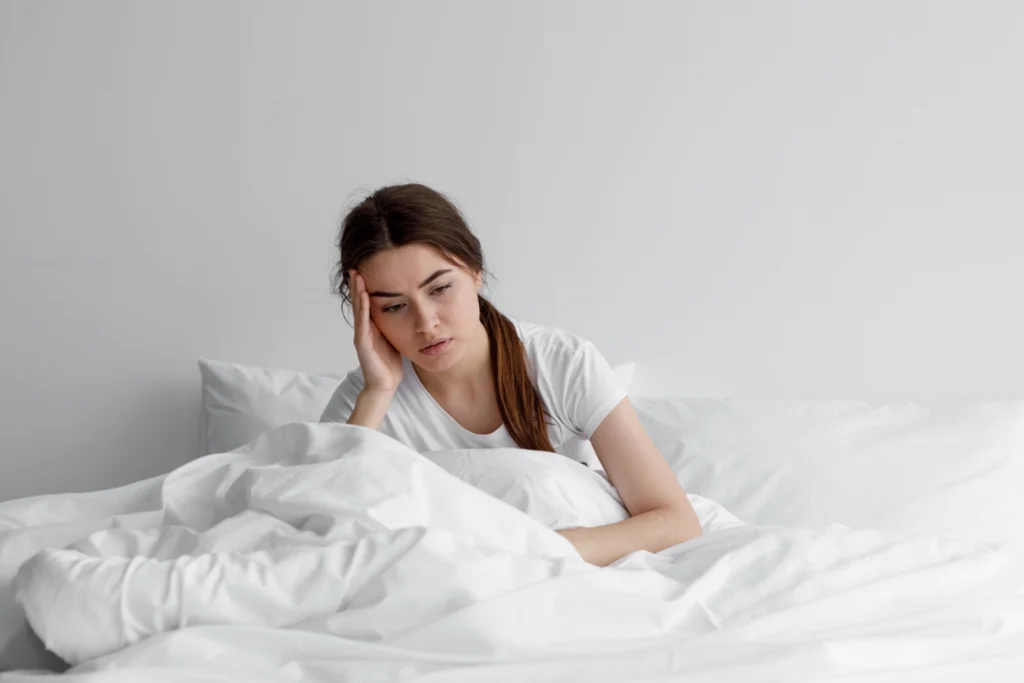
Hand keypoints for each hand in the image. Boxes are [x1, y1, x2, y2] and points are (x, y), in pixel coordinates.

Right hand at [349, 269, 403, 394]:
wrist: (385, 385)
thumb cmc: (390, 364)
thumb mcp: (396, 337)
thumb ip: (396, 324)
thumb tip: (409, 310)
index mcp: (372, 326)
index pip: (367, 302)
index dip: (366, 287)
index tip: (367, 269)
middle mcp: (364, 328)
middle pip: (360, 301)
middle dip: (358, 284)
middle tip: (356, 266)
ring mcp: (362, 335)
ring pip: (358, 308)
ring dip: (357, 291)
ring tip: (356, 275)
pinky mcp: (362, 343)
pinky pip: (362, 322)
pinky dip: (362, 308)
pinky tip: (363, 295)